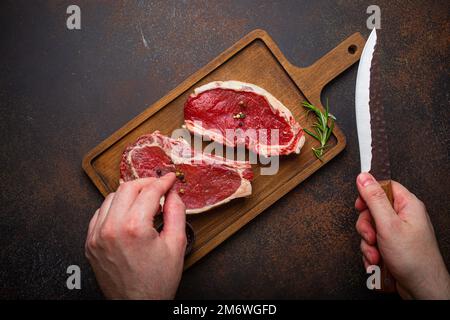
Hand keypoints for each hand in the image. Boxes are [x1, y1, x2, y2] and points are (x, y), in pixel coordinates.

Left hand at [85, 173, 185, 298]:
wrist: (137, 304)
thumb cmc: (157, 281)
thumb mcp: (176, 244)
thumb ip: (176, 213)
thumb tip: (173, 193)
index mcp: (134, 228)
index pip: (149, 191)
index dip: (163, 181)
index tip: (170, 179)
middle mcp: (111, 228)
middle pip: (127, 188)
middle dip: (146, 183)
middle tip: (159, 187)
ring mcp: (97, 236)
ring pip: (111, 198)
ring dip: (129, 194)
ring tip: (145, 202)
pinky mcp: (90, 243)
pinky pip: (100, 213)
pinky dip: (114, 208)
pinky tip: (127, 213)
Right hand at [355, 172, 449, 298]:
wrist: (421, 289)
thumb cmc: (413, 258)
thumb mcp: (388, 224)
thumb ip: (374, 199)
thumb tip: (364, 177)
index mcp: (407, 205)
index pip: (384, 187)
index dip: (368, 194)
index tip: (360, 205)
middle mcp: (403, 218)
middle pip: (372, 210)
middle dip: (366, 227)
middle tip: (371, 237)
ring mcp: (397, 234)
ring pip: (370, 230)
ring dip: (367, 245)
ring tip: (377, 255)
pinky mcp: (391, 247)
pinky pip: (372, 245)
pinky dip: (371, 255)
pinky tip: (378, 263)